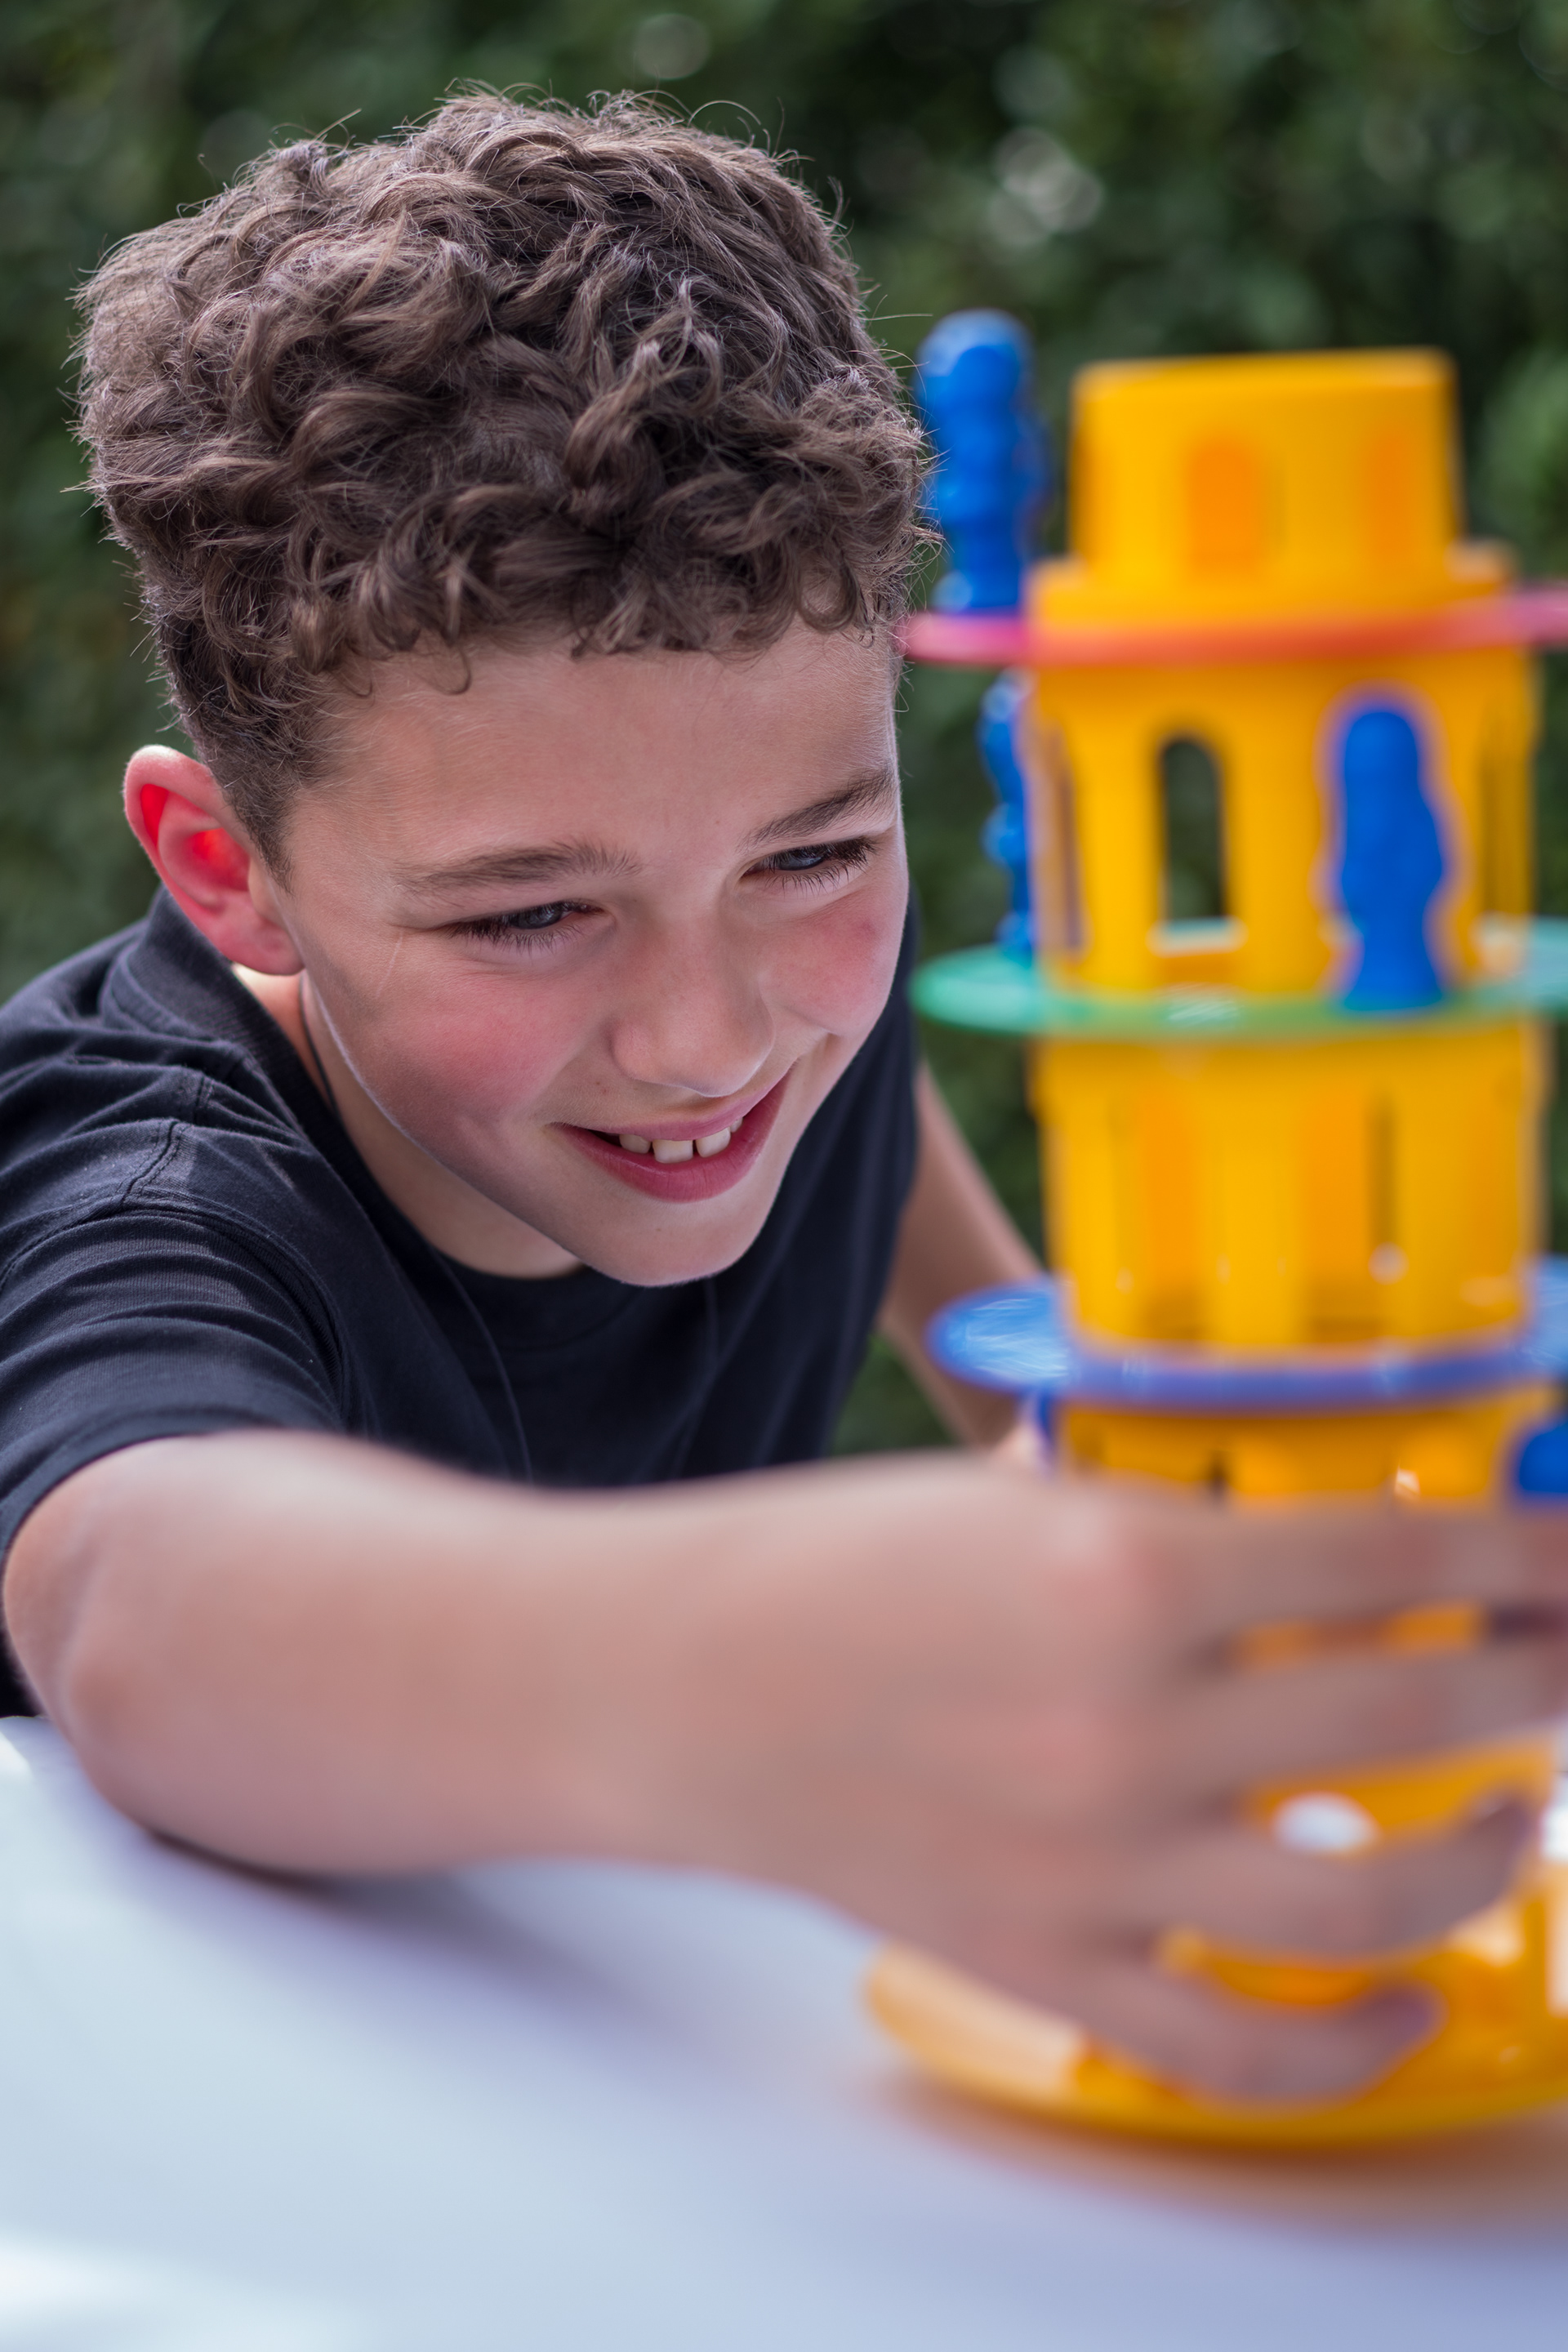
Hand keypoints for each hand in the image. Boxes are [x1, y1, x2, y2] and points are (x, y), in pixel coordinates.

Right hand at [597, 1454, 1567, 2103]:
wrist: (675, 1684)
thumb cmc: (831, 1564)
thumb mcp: (1009, 1494)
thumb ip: (1164, 1523)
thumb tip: (1318, 1543)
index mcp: (1120, 1566)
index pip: (1393, 1562)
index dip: (1524, 1558)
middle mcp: (1126, 1722)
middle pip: (1416, 1718)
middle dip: (1540, 1682)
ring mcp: (1091, 1865)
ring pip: (1363, 1905)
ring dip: (1482, 1858)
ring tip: (1518, 1814)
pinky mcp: (1046, 1967)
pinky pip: (1239, 2048)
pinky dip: (1353, 2044)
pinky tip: (1410, 1995)